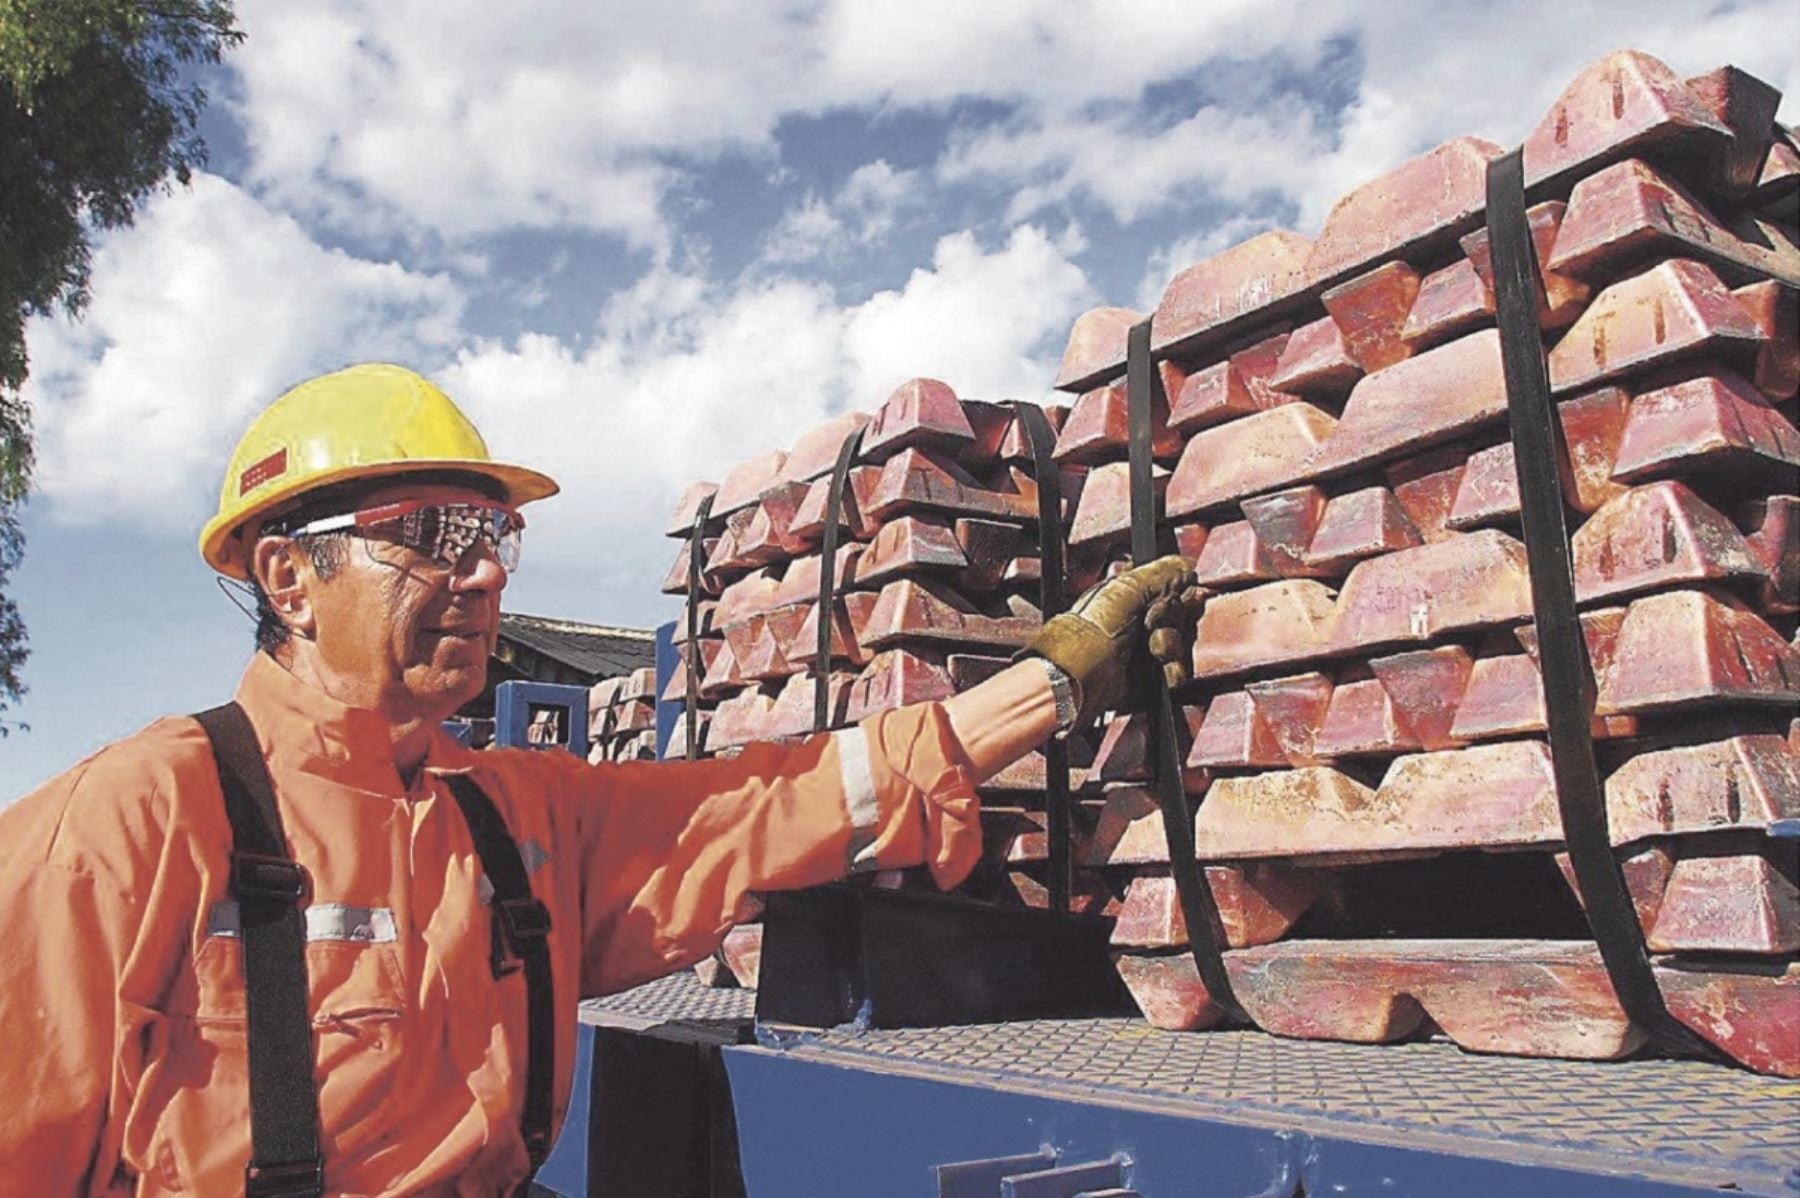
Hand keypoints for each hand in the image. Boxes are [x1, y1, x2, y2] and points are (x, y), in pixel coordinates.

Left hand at [1021, 554, 1197, 723]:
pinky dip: (1172, 674)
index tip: (1171, 600)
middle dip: (1173, 625)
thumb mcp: (1124, 590)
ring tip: (1154, 652)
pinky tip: (1159, 672)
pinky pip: (1176, 674)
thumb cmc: (1090, 632)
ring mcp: (1144, 654)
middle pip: (1181, 620)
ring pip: (1182, 648)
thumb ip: (1158, 573)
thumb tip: (1185, 564)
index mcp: (1131, 599)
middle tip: (1153, 628)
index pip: (1172, 592)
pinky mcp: (1149, 681)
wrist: (1079, 677)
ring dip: (1173, 651)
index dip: (1176, 597)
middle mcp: (1139, 625)